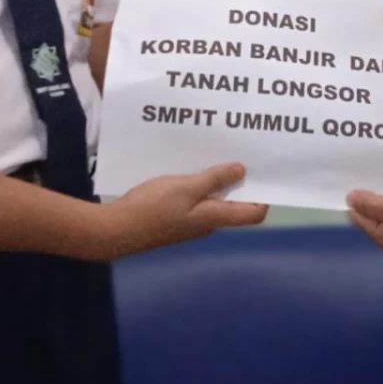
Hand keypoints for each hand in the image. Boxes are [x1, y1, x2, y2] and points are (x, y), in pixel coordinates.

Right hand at [102, 162, 266, 258]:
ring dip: (218, 179)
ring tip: (219, 154)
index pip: (254, 213)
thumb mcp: (186, 187)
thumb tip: (243, 172)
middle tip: (243, 153)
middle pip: (235, 204)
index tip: (266, 171)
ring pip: (214, 199)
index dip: (265, 195)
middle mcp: (207, 222)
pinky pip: (196, 198)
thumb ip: (214, 179)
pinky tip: (192, 165)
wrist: (116, 230)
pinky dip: (199, 182)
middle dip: (241, 181)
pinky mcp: (175, 216)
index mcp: (215, 217)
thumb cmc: (153, 207)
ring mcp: (190, 221)